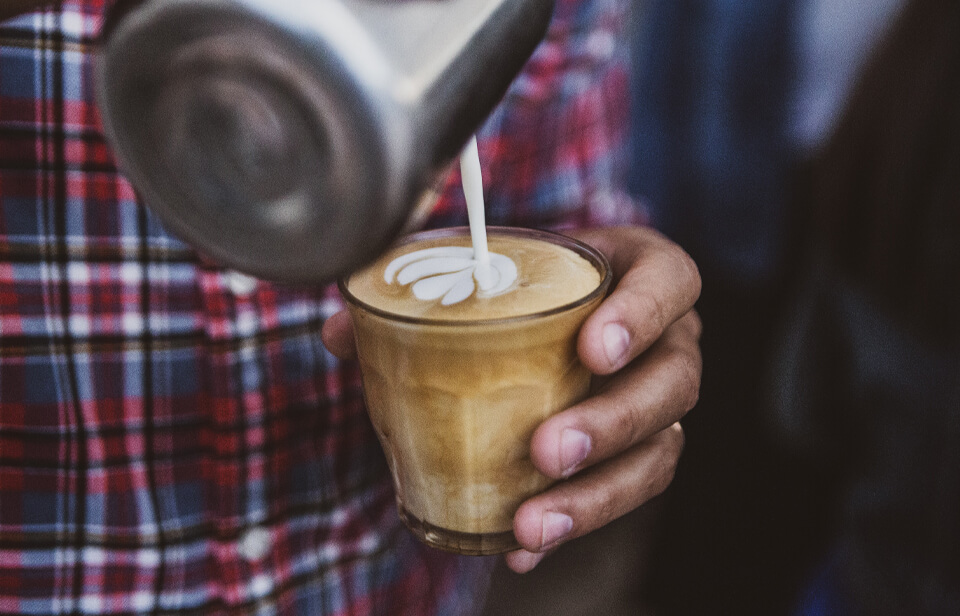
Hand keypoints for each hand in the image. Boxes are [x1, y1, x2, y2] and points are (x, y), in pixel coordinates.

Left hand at [322, 226, 701, 572]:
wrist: (551, 313)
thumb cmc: (529, 282)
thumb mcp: (491, 268)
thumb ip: (421, 286)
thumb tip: (343, 333)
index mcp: (641, 275)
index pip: (671, 282)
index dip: (642, 314)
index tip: (592, 349)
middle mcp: (666, 341)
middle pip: (671, 384)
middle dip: (612, 423)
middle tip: (546, 449)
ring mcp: (656, 402)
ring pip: (657, 454)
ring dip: (596, 497)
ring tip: (530, 523)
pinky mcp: (635, 453)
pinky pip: (621, 495)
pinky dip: (570, 524)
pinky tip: (519, 547)